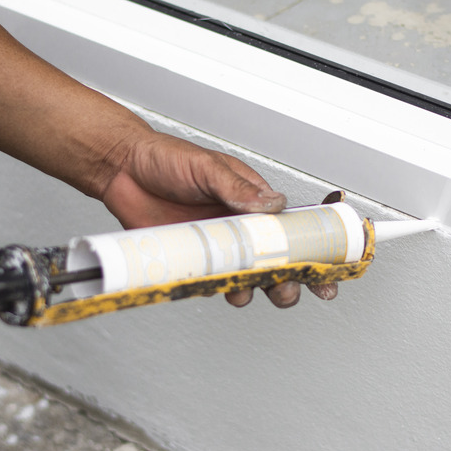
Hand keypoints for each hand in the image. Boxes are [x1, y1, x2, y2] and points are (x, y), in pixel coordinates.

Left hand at [100, 131, 337, 307]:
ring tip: (251, 289)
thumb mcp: (208, 168)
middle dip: (290, 279)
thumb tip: (272, 205)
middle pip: (277, 260)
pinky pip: (213, 281)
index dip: (313, 249)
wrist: (122, 171)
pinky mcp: (193, 260)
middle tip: (290, 288)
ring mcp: (217, 246)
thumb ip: (239, 189)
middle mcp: (239, 226)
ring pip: (248, 276)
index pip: (292, 228)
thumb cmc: (166, 160)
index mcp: (252, 201)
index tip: (328, 266)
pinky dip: (220, 289)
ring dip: (255, 288)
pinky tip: (221, 288)